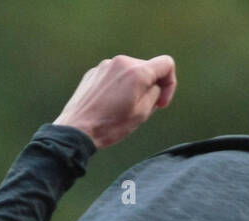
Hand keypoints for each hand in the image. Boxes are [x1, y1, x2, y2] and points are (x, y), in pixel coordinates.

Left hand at [53, 54, 176, 148]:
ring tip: (125, 107)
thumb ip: (155, 94)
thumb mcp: (143, 113)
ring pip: (131, 72)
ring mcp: (106, 65)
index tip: (161, 101)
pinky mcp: (94, 72)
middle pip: (148, 68)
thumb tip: (156, 85)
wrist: (78, 128)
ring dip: (134, 86)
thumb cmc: (111, 125)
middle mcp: (121, 62)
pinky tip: (112, 104)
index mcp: (137, 72)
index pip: (166, 64)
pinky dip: (119, 86)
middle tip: (144, 108)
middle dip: (151, 85)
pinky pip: (115, 75)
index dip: (170, 83)